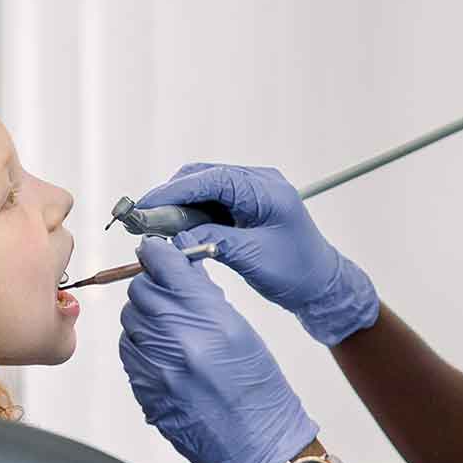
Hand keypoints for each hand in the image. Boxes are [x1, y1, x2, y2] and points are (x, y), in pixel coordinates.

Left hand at [119, 237, 318, 462]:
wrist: (256, 445)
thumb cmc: (259, 391)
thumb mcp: (243, 332)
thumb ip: (206, 300)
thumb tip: (180, 272)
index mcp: (210, 319)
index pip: (165, 267)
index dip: (157, 256)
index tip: (155, 254)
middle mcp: (179, 341)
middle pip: (140, 292)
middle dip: (152, 288)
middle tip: (166, 296)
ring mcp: (157, 368)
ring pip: (130, 322)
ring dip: (144, 319)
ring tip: (168, 331)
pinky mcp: (145, 391)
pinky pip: (128, 354)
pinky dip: (140, 348)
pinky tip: (163, 356)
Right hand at [137, 163, 377, 345]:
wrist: (321, 285)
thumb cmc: (296, 272)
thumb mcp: (252, 258)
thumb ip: (213, 241)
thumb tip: (175, 237)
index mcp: (266, 190)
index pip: (212, 179)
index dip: (174, 191)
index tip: (145, 205)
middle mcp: (259, 183)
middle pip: (203, 177)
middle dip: (170, 196)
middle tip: (142, 219)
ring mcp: (252, 193)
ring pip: (204, 189)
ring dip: (178, 205)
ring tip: (152, 226)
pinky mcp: (246, 207)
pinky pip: (211, 202)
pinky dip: (191, 214)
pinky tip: (175, 230)